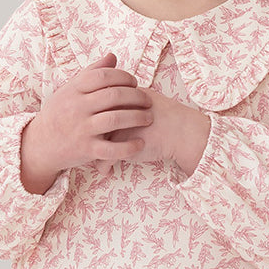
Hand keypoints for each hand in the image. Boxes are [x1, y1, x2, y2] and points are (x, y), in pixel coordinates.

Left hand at [92, 86, 207, 177]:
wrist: (182, 130)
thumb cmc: (167, 117)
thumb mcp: (145, 101)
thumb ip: (128, 103)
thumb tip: (114, 109)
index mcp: (119, 95)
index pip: (94, 105)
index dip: (90, 120)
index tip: (90, 131)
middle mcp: (114, 110)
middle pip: (89, 123)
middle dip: (86, 137)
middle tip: (87, 147)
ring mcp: (115, 127)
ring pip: (92, 142)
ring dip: (91, 155)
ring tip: (94, 163)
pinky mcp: (121, 145)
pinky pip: (103, 158)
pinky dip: (104, 167)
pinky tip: (107, 172)